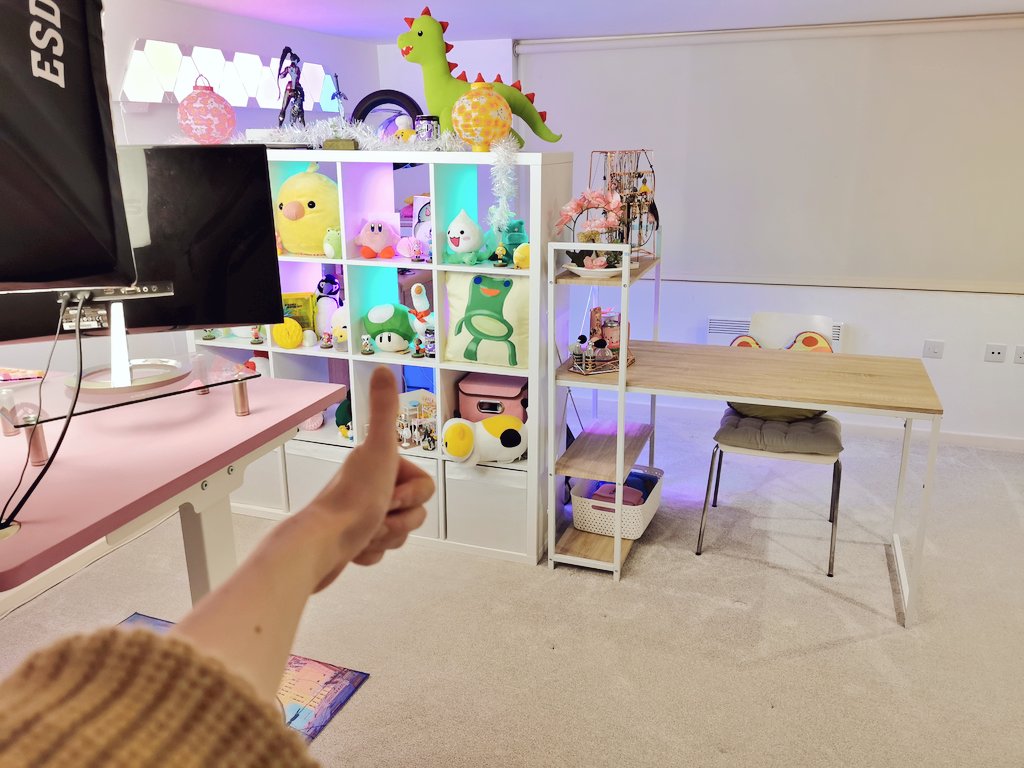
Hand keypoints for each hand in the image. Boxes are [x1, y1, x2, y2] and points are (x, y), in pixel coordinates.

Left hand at [299, 368, 434, 590]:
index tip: (389, 494)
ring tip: (365, 534)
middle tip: (377, 517)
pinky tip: (356, 549)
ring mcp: (361, 514)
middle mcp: (369, 485)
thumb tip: (382, 368)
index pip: (423, 486)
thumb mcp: (378, 451)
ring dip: (387, 537)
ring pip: (399, 531)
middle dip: (401, 520)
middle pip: (414, 510)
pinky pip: (380, 551)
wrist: (321, 546)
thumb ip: (384, 410)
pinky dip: (371, 553)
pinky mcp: (353, 541)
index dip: (411, 495)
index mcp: (376, 463)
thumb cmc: (354, 500)